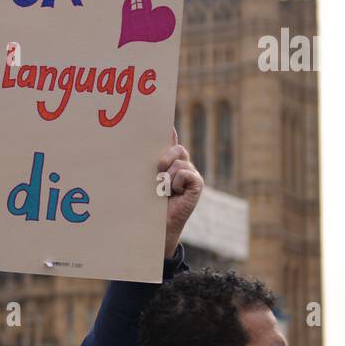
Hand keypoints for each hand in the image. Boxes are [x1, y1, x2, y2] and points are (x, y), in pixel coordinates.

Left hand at [158, 128, 202, 258]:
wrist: (156, 224)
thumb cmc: (148, 202)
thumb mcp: (147, 178)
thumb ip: (150, 159)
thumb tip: (155, 138)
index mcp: (170, 161)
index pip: (171, 142)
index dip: (170, 132)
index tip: (166, 121)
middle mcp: (183, 164)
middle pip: (175, 149)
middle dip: (163, 161)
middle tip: (157, 174)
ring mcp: (191, 173)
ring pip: (178, 163)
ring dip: (166, 178)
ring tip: (163, 191)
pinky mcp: (197, 184)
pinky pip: (186, 173)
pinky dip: (177, 182)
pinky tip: (175, 193)